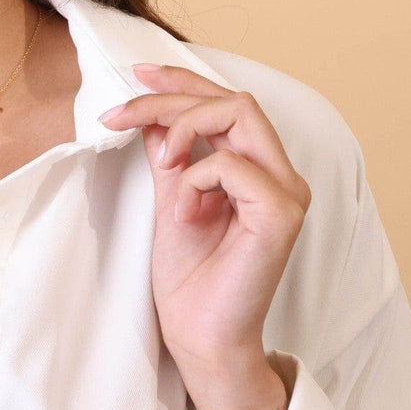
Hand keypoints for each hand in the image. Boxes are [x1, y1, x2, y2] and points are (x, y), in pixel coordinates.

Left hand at [99, 64, 310, 374]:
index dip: (182, 79)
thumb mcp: (170, 196)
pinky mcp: (281, 216)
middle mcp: (281, 175)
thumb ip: (169, 152)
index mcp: (259, 168)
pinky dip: (195, 178)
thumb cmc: (188, 275)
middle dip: (172, 96)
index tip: (137, 74)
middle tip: (123, 113)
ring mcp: (287, 194)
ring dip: (185, 126)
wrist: (198, 335)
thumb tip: (152, 112)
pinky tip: (183, 211)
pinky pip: (232, 165)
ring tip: (161, 164)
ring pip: (240, 114)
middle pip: (234, 99)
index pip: (227, 102)